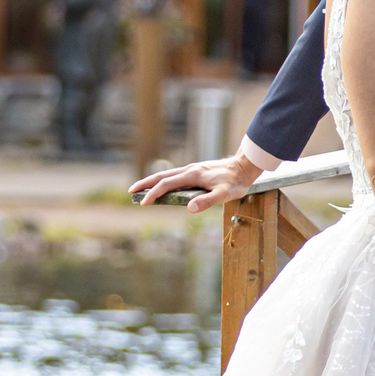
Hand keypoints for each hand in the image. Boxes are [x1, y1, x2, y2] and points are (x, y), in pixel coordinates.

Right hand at [129, 153, 270, 212]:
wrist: (244, 167)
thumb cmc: (235, 182)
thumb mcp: (224, 195)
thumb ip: (207, 201)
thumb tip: (189, 208)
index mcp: (192, 175)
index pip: (167, 184)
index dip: (154, 193)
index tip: (143, 203)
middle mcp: (189, 170)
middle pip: (161, 176)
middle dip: (145, 183)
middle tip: (130, 192)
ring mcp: (192, 169)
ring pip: (167, 174)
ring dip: (152, 181)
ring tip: (141, 188)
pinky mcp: (196, 171)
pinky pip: (175, 175)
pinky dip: (163, 179)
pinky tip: (162, 185)